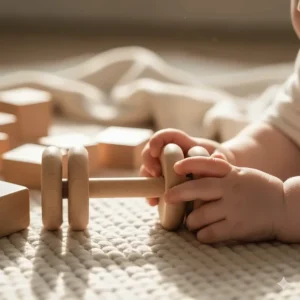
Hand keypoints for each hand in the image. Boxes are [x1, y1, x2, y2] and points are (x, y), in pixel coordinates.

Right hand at [140, 128, 234, 205]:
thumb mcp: (222, 160)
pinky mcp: (166, 182)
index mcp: (184, 144)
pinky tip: (154, 202)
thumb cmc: (221, 164)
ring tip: (153, 194)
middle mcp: (171, 155)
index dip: (157, 140)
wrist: (221, 175)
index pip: (167, 136)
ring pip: (148, 169)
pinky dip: (151, 193)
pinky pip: (153, 185)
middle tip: (155, 174)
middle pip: (151, 152)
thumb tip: (218, 158)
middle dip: (148, 162)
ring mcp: (166, 169)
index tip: (156, 152)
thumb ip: (220, 159)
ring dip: (147, 180)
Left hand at [164, 156, 283, 243]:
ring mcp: (232, 209)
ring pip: (199, 215)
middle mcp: (229, 189)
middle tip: (167, 198)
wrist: (286, 207)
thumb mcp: (243, 173)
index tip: (175, 168)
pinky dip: (202, 235)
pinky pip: (210, 233)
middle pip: (195, 189)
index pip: (205, 164)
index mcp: (230, 174)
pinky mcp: (236, 227)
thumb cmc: (261, 189)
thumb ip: (225, 169)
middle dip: (177, 194)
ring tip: (191, 223)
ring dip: (190, 221)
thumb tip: (213, 157)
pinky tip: (202, 234)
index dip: (188, 164)